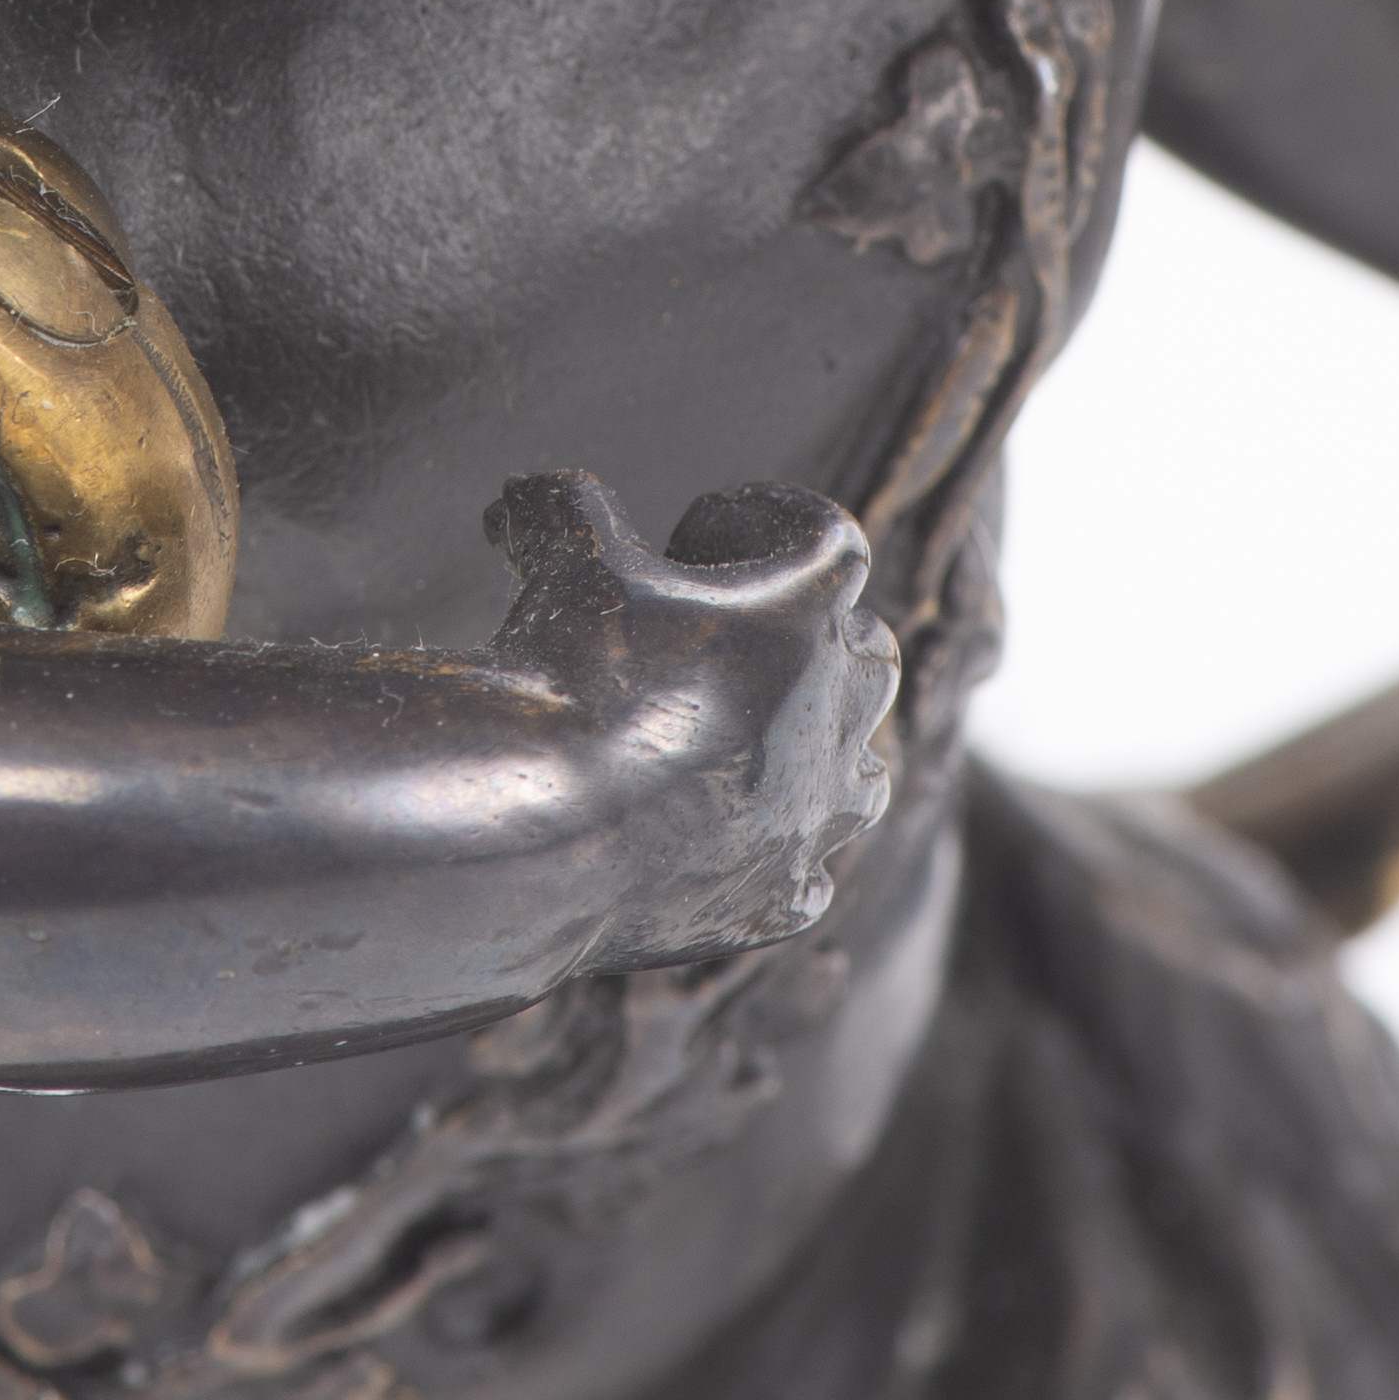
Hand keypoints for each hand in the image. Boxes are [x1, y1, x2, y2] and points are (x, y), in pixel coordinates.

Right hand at [484, 465, 901, 965]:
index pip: (829, 539)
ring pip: (863, 776)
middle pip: (874, 654)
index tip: (699, 529)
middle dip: (814, 635)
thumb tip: (524, 501)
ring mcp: (815, 816)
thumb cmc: (563, 674)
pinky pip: (806, 875)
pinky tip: (714, 837)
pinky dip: (773, 853)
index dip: (768, 521)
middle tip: (727, 632)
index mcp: (803, 615)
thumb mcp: (559, 551)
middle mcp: (833, 715)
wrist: (541, 828)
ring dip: (816, 750)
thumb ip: (561, 507)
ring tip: (744, 741)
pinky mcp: (781, 898)